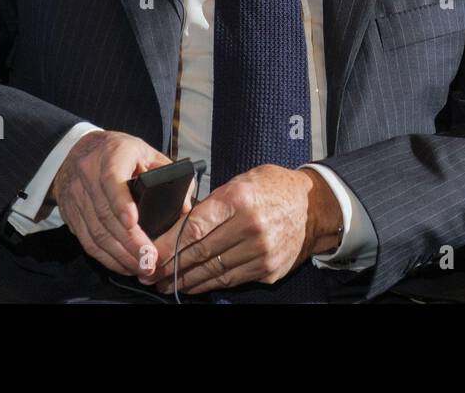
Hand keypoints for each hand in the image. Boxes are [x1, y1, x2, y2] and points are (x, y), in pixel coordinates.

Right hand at [50, 131, 194, 278]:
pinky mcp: (70, 213)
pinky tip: (123, 265)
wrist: (78, 150)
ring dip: (119, 255)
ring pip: (96, 232)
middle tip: (150, 259)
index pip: (112, 179)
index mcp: (112, 155)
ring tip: (141, 267)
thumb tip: (184, 207)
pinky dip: (106, 257)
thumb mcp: (146, 151)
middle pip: (106, 214)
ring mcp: (76, 196)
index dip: (121, 203)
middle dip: (130, 242)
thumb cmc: (119, 151)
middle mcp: (89, 175)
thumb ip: (168, 173)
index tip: (133, 223)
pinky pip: (87, 241)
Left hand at [146, 164, 341, 293]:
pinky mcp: (268, 269)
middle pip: (200, 252)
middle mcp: (250, 227)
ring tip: (165, 283)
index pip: (195, 227)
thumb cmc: (274, 188)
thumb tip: (180, 223)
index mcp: (240, 199)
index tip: (150, 253)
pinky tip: (193, 285)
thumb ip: (214, 202)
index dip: (167, 244)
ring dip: (185, 279)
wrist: (314, 207)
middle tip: (150, 272)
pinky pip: (231, 280)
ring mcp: (261, 252)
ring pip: (213, 271)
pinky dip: (209, 284)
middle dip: (171, 265)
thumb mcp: (243, 180)